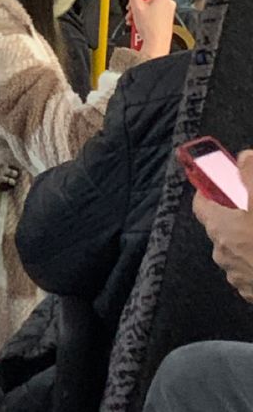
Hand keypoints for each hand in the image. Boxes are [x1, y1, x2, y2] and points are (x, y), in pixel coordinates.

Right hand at [126, 0, 175, 60]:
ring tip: (133, 14)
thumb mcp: (136, 7)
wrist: (156, 45)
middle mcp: (168, 2)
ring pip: (151, 1)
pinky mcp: (165, 18)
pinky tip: (138, 20)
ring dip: (140, 6)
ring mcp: (168, 10)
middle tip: (132, 1)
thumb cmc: (151, 29)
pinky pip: (154, 10)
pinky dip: (145, 13)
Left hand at [194, 151, 252, 302]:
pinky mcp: (251, 291)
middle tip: (252, 207)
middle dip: (235, 214)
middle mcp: (221, 252)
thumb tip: (245, 158)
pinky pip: (250, 269)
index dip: (208, 191)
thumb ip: (251, 174)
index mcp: (220, 227)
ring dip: (249, 239)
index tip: (217, 184)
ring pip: (238, 248)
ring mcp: (236, 275)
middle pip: (221, 226)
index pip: (201, 204)